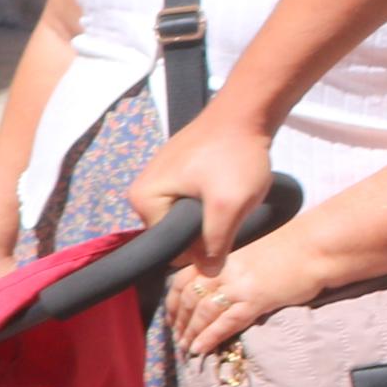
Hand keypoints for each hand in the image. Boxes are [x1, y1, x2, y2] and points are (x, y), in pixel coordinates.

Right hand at [130, 107, 280, 269]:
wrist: (246, 111)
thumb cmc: (233, 157)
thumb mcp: (228, 206)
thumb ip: (215, 244)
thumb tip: (207, 275)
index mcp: (142, 201)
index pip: (171, 246)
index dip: (201, 246)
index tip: (224, 228)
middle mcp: (140, 191)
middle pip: (176, 232)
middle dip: (205, 228)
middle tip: (230, 209)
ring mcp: (157, 178)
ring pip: (185, 216)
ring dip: (210, 213)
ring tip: (230, 194)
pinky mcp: (174, 169)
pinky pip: (189, 199)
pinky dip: (210, 197)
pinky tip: (226, 183)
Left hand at [164, 227, 331, 358]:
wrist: (316, 247)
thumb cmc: (288, 248)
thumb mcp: (248, 253)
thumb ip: (229, 268)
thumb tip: (217, 288)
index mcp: (218, 256)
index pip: (181, 281)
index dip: (173, 303)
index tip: (171, 318)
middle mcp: (222, 270)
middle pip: (188, 299)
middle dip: (179, 322)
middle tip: (176, 339)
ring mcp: (237, 285)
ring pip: (203, 312)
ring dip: (190, 333)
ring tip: (186, 348)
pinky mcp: (255, 300)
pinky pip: (225, 322)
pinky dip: (209, 337)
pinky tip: (200, 348)